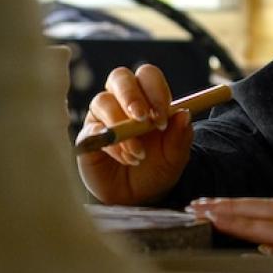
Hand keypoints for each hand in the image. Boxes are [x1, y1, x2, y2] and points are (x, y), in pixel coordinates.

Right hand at [76, 64, 194, 205]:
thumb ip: (180, 137)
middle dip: (132, 96)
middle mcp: (122, 101)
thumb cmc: (157, 169)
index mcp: (148, 98)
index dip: (155, 90)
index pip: (148, 76)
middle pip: (120, 78)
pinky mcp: (88, 135)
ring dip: (123, 128)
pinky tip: (126, 159)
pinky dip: (112, 145)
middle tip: (143, 120)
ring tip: (138, 154)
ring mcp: (102, 116)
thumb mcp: (175, 157)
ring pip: (103, 102)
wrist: (138, 197)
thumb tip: (184, 114)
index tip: (163, 117)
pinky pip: (93, 130)